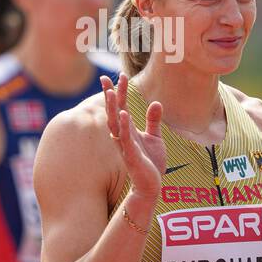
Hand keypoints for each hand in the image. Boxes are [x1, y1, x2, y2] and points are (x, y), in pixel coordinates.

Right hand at [101, 72, 165, 202]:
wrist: (152, 186)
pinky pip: (125, 139)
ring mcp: (125, 146)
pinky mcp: (131, 156)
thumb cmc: (151, 164)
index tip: (118, 75)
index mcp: (128, 130)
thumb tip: (156, 102)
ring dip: (113, 108)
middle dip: (110, 95)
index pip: (121, 107)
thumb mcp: (155, 138)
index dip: (119, 92)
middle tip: (105, 78)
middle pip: (114, 112)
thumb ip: (153, 121)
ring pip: (115, 124)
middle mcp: (122, 136)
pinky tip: (124, 114)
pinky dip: (124, 126)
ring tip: (111, 92)